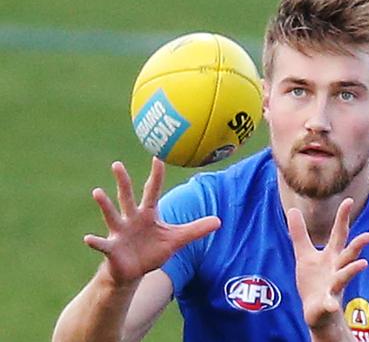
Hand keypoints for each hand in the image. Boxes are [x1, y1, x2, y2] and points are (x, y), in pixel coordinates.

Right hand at [84, 157, 220, 285]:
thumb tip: (219, 221)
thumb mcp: (176, 240)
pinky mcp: (112, 249)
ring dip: (105, 204)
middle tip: (117, 164)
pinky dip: (96, 242)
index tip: (158, 157)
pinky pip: (103, 244)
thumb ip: (196, 230)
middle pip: (127, 196)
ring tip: (97, 192)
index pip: (153, 190)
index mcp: (148, 214)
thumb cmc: (153, 251)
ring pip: (112, 215)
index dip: (156, 175)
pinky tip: (88, 239)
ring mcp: (120, 232)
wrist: (135, 272)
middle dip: (123, 181)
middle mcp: (131, 219)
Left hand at [287, 198, 368, 330]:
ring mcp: (333, 286)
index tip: (348, 200)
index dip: (343, 217)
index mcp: (331, 256)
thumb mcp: (304, 255)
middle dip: (358, 245)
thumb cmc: (314, 281)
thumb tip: (293, 209)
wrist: (317, 313)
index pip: (339, 234)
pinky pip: (330, 302)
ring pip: (344, 276)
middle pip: (348, 254)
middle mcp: (336, 269)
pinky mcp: (326, 303)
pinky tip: (331, 304)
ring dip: (352, 270)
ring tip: (363, 263)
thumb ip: (299, 234)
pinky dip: (330, 303)